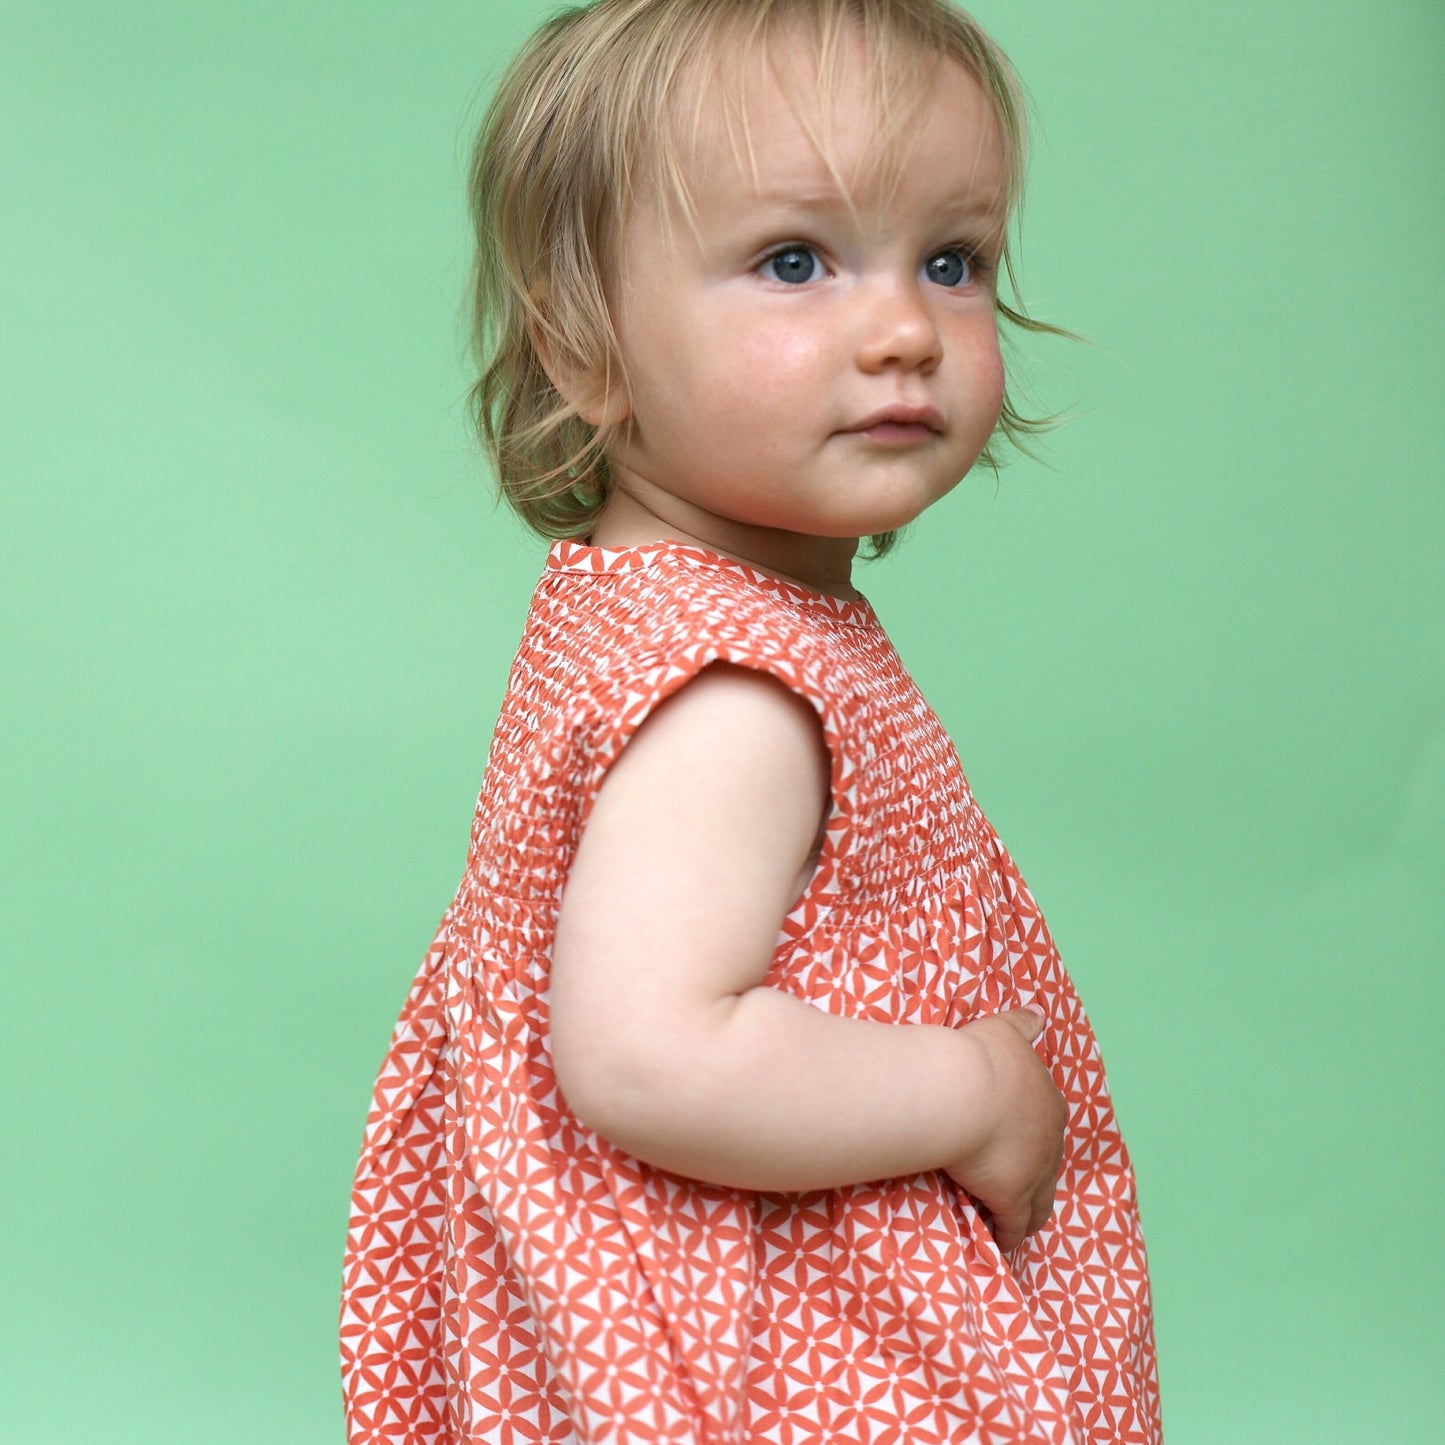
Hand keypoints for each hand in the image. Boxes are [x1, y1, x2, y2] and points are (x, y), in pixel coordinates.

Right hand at [943, 1006, 1066, 1253]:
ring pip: (1040, 1203)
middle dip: (1035, 1177)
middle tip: (1016, 1186)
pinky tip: (1000, 1242)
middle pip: (1049, 1167)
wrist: (966, 1091)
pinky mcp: (1013, 1198)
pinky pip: (1015, 1225)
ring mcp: (1035, 1173)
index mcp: (1048, 1101)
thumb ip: (1022, 1024)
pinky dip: (1010, 1235)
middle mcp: (1050, 1140)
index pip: (1048, 1124)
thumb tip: (1039, 1012)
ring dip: (1029, 1213)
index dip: (1033, 1135)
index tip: (1017, 1143)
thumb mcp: (1005, 1032)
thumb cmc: (982, 1059)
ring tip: (1014, 1222)